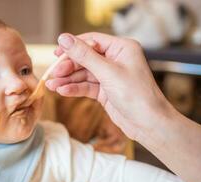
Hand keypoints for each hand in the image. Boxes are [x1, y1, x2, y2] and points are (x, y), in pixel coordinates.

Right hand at [46, 32, 173, 140]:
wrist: (148, 124)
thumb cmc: (137, 95)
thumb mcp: (108, 72)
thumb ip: (84, 55)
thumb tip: (64, 38)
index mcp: (121, 48)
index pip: (91, 41)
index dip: (73, 46)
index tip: (56, 53)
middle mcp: (115, 59)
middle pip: (85, 58)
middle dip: (68, 67)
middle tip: (54, 74)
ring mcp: (109, 76)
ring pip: (83, 74)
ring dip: (68, 80)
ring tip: (52, 85)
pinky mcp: (105, 90)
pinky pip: (86, 86)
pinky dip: (75, 88)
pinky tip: (63, 91)